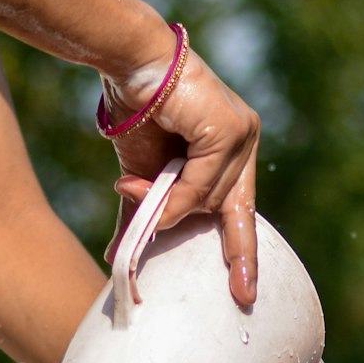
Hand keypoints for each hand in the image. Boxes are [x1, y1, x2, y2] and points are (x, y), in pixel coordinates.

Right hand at [102, 46, 259, 306]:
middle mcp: (244, 142)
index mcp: (232, 154)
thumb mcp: (142, 180)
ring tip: (134, 188)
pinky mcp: (229, 130)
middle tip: (242, 296)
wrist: (127, 66)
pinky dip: (177, 194)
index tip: (244, 294)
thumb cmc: (136, 115)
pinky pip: (203, 183)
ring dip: (171, 206)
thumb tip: (119, 260)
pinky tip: (147, 184)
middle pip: (233, 210)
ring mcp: (242, 135)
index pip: (241, 212)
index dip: (242, 254)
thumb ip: (145, 216)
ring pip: (211, 200)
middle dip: (234, 252)